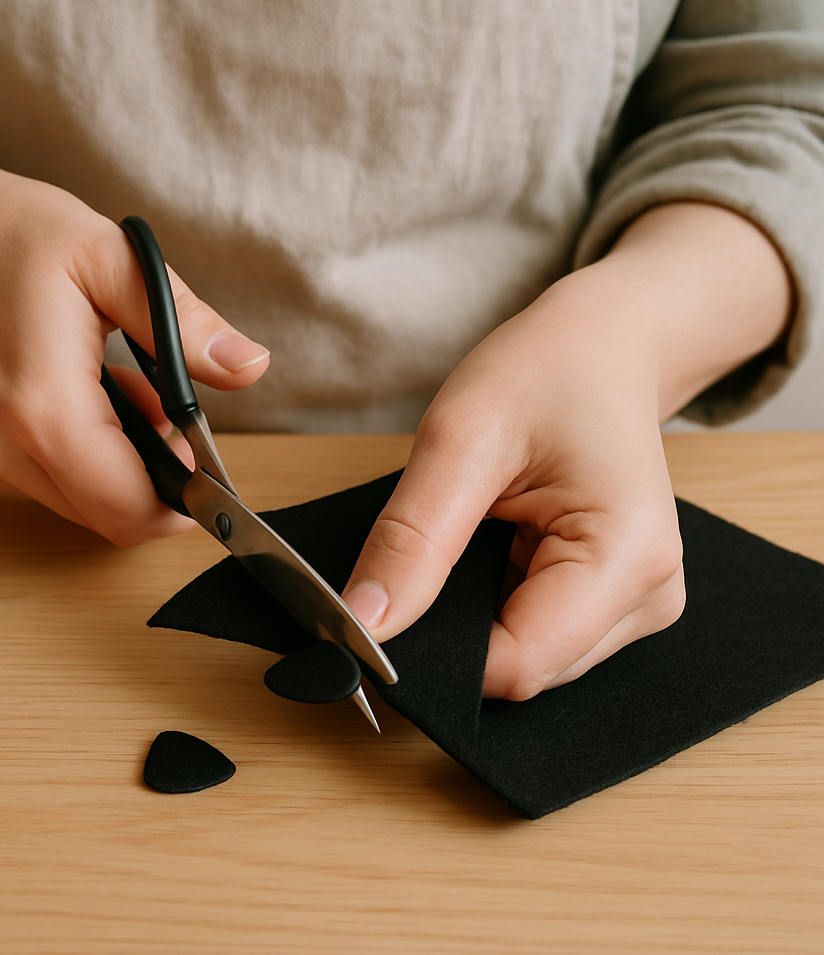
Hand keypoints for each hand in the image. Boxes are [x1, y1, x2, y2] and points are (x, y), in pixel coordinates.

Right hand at [0, 82, 268, 543]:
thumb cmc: (1, 231)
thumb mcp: (112, 257)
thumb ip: (185, 323)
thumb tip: (248, 366)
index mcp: (41, 406)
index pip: (129, 507)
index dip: (183, 499)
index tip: (205, 459)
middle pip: (107, 515)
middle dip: (155, 476)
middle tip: (164, 406)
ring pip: (77, 503)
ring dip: (117, 465)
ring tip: (120, 386)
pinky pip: (42, 482)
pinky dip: (78, 455)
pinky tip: (81, 395)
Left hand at [342, 203, 791, 697]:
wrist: (604, 346)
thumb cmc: (546, 371)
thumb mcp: (459, 440)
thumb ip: (412, 541)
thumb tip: (364, 625)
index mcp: (627, 556)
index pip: (517, 665)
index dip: (437, 653)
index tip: (382, 609)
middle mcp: (650, 596)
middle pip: (523, 669)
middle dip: (456, 629)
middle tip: (430, 547)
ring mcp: (640, 604)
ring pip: (527, 658)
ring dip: (477, 614)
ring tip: (477, 533)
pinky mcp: (619, 602)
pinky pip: (538, 634)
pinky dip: (498, 603)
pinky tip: (497, 547)